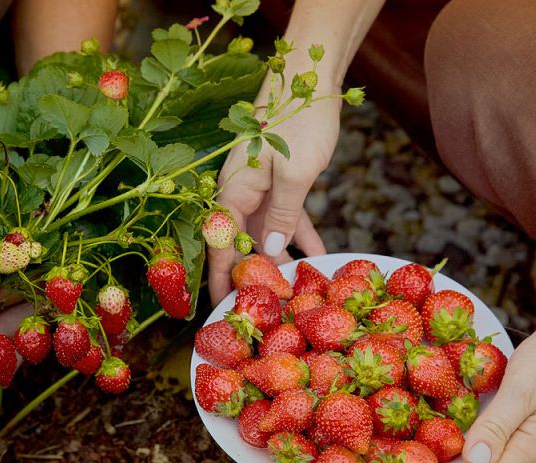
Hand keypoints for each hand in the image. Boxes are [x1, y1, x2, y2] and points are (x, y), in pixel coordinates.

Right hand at [208, 88, 340, 304]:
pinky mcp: (282, 182)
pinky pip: (288, 218)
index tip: (222, 313)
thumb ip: (282, 216)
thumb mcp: (294, 174)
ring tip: (291, 294)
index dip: (220, 281)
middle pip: (240, 245)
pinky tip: (317, 258)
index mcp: (232, 193)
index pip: (219, 248)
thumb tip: (272, 253)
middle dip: (252, 277)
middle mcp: (241, 194)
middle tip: (265, 313)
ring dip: (279, 261)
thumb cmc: (297, 121)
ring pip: (266, 235)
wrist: (308, 75)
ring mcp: (261, 189)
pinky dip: (300, 237)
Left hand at [420, 296, 535, 462]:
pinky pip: (491, 438)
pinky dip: (465, 436)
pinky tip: (439, 427)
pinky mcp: (527, 425)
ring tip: (410, 450)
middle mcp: (532, 452)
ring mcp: (531, 440)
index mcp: (534, 449)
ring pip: (483, 456)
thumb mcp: (525, 386)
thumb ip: (497, 426)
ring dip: (450, 454)